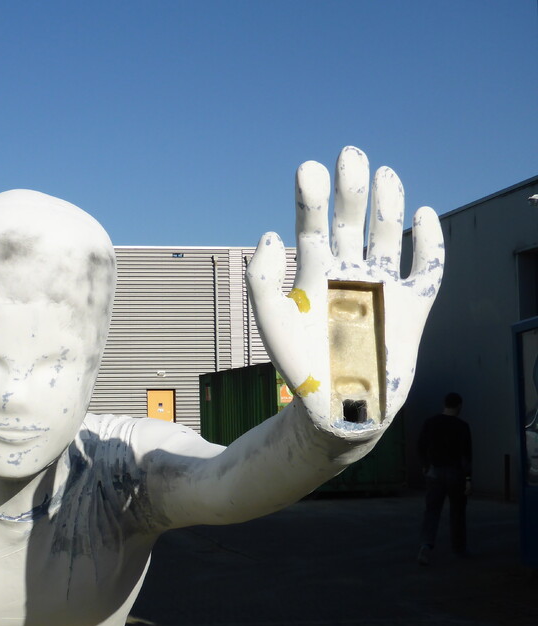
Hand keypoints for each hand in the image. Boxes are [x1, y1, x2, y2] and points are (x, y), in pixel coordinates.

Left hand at [246, 146, 442, 438]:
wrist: (333, 403)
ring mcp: (381, 286)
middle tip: (350, 155)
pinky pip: (427, 267)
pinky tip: (423, 216)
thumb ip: (262, 277)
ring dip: (388, 203)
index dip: (311, 196)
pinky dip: (429, 242)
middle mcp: (348, 272)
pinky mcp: (412, 305)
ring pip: (389, 233)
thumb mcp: (271, 319)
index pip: (312, 223)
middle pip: (352, 219)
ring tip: (384, 174)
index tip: (309, 168)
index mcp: (314, 271)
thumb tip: (271, 233)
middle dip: (351, 188)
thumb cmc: (299, 364)